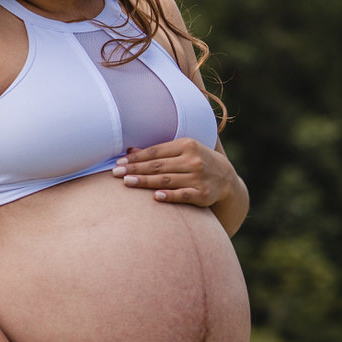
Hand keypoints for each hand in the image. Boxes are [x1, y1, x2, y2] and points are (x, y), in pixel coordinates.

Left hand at [111, 138, 236, 207]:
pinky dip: (170, 195)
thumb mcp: (183, 150)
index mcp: (187, 144)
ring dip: (145, 181)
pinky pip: (183, 195)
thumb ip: (160, 151)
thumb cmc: (198, 161)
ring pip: (167, 180)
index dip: (137, 157)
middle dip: (136, 169)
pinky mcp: (202, 195)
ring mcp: (198, 178)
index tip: (120, 162)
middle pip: (158, 165)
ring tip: (127, 183)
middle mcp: (193, 160)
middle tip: (116, 173)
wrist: (226, 178)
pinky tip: (156, 196)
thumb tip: (130, 150)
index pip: (156, 151)